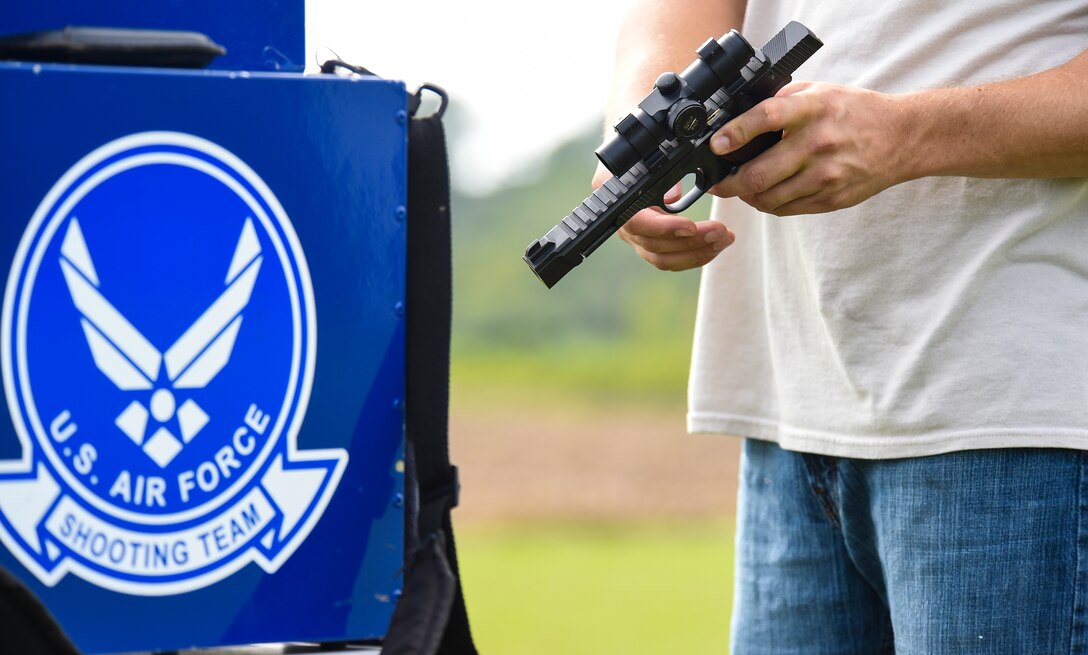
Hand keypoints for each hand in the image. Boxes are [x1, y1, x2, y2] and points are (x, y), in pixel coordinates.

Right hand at [593, 164, 735, 271]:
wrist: (635, 161)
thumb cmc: (641, 155)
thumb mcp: (648, 155)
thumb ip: (659, 172)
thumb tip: (673, 194)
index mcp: (618, 202)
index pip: (638, 224)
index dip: (665, 228)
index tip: (691, 226)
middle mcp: (624, 226)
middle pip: (656, 246)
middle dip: (693, 242)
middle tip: (720, 232)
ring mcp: (637, 240)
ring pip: (665, 259)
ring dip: (698, 252)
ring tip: (724, 239)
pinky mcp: (651, 247)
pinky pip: (672, 260)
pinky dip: (695, 255)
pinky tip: (715, 246)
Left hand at [708, 81, 910, 215]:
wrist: (902, 137)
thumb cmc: (854, 112)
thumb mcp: (819, 91)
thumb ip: (782, 101)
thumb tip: (738, 118)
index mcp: (814, 109)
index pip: (767, 118)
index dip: (736, 133)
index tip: (716, 144)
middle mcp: (819, 143)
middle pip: (760, 175)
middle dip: (728, 184)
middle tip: (717, 183)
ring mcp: (827, 175)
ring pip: (769, 199)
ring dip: (748, 197)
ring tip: (742, 188)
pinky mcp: (833, 198)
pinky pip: (787, 209)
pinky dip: (769, 204)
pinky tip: (767, 194)